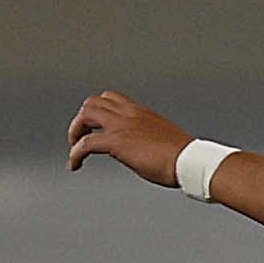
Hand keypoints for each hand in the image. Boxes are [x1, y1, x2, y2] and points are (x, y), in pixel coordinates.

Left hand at [67, 92, 192, 187]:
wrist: (189, 161)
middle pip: (93, 102)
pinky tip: (74, 164)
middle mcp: (128, 113)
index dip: (98, 110)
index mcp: (140, 112)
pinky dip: (75, 154)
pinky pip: (85, 144)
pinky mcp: (116, 142)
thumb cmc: (182, 156)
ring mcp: (121, 126)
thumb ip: (145, 138)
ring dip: (75, 131)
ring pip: (85, 115)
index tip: (96, 126)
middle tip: (81, 136)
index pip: (110, 98)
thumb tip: (139, 150)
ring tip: (75, 148)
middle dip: (82, 119)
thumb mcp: (161, 138)